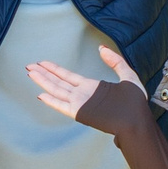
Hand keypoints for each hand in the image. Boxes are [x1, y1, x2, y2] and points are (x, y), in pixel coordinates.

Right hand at [26, 44, 144, 119]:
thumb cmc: (135, 102)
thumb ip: (115, 61)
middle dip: (44, 73)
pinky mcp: (81, 113)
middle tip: (29, 65)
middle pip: (58, 82)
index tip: (43, 62)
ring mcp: (81, 104)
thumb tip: (101, 48)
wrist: (138, 120)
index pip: (68, 76)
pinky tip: (41, 95)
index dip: (54, 69)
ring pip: (57, 91)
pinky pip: (63, 106)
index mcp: (92, 87)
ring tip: (30, 72)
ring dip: (44, 82)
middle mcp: (83, 95)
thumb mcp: (128, 75)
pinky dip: (51, 101)